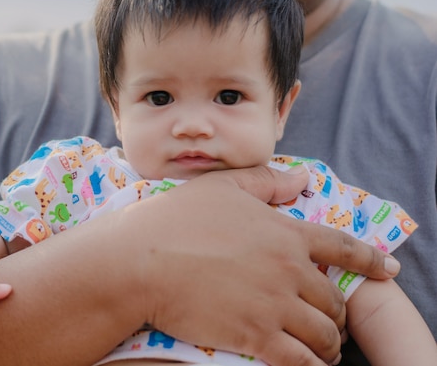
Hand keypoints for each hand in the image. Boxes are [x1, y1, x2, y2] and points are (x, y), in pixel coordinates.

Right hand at [121, 165, 398, 365]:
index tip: (386, 270)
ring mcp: (275, 305)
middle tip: (330, 321)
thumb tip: (302, 180)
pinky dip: (309, 365)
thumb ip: (266, 181)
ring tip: (322, 349)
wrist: (142, 261)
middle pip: (333, 299)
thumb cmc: (176, 220)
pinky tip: (306, 365)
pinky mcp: (256, 336)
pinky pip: (299, 360)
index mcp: (285, 233)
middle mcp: (289, 270)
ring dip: (328, 344)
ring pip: (323, 334)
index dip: (370, 259)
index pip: (342, 247)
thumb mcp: (222, 187)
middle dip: (337, 313)